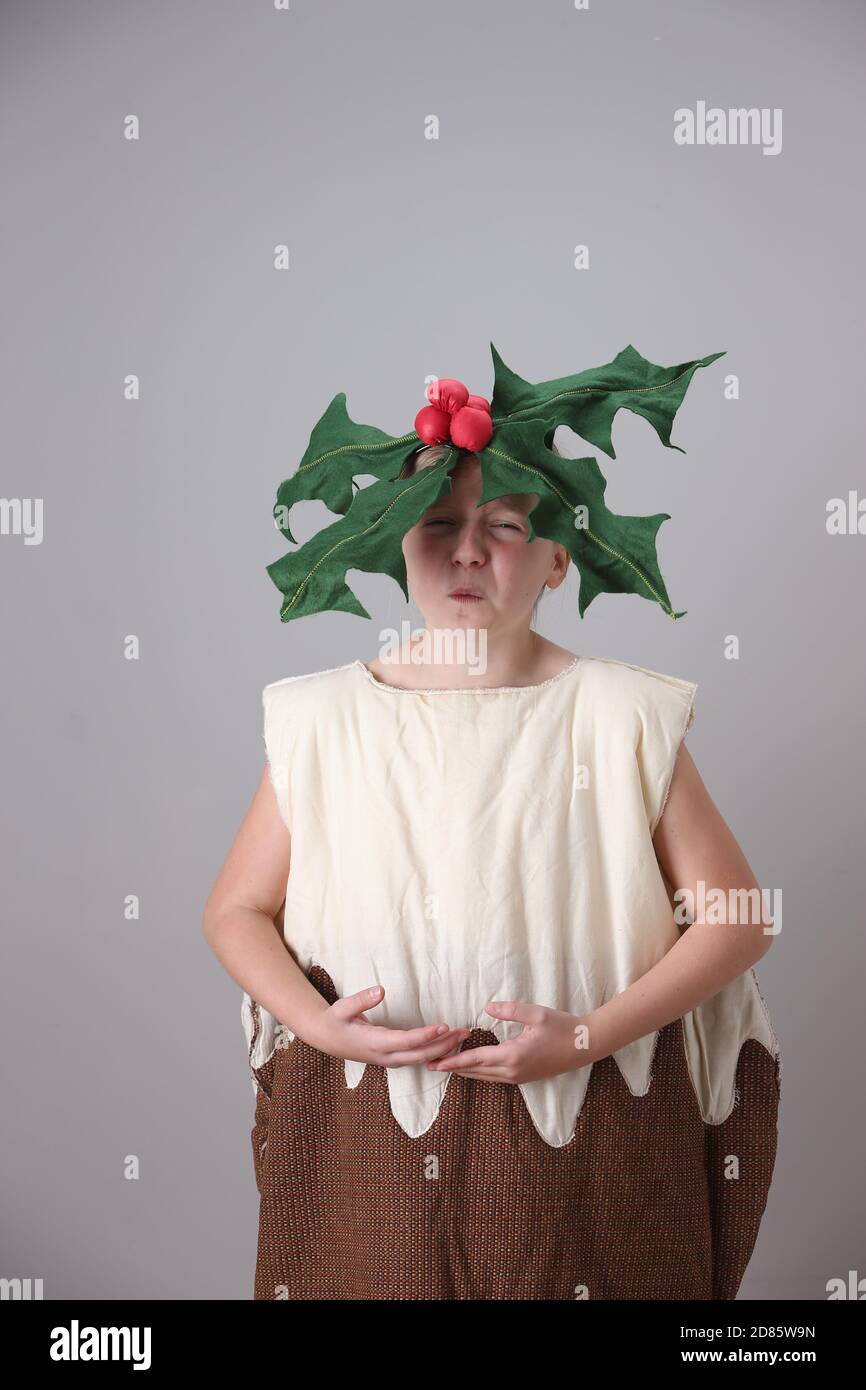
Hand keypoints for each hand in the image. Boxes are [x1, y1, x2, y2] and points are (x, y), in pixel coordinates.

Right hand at [307, 984, 470, 1067]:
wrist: (326, 1038)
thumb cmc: (335, 1020)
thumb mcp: (343, 1007)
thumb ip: (361, 1000)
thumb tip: (381, 989)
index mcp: (374, 1043)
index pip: (406, 1042)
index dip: (426, 1035)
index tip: (444, 1025)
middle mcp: (385, 1056)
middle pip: (420, 1055)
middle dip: (444, 1045)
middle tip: (465, 1032)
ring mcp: (389, 1060)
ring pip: (421, 1059)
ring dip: (443, 1049)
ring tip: (462, 1036)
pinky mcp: (392, 1059)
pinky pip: (416, 1059)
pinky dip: (434, 1053)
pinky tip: (447, 1044)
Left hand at [426, 999, 590, 1083]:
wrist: (585, 1045)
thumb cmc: (562, 1027)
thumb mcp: (536, 1014)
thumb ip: (509, 1010)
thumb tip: (486, 1007)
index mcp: (512, 1056)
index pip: (475, 1059)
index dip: (453, 1061)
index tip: (434, 1063)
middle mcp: (513, 1071)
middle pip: (476, 1072)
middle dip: (453, 1069)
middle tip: (431, 1064)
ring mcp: (519, 1077)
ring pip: (485, 1077)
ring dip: (466, 1071)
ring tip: (447, 1066)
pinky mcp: (524, 1077)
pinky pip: (495, 1077)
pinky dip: (480, 1072)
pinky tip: (473, 1067)